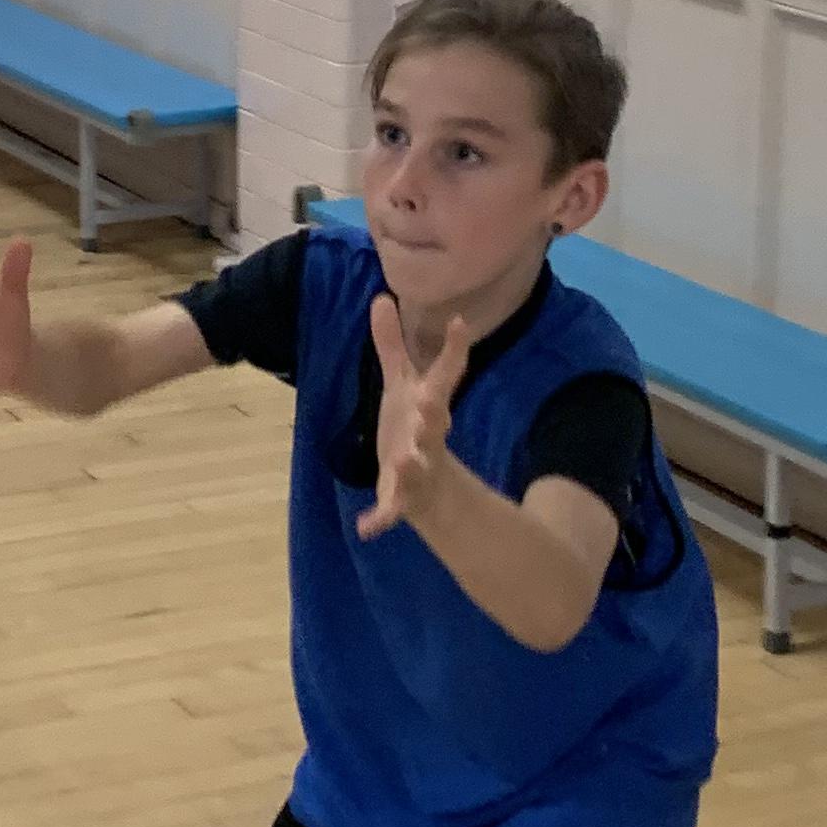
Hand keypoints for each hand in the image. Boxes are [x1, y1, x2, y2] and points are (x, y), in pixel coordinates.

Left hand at [359, 295, 468, 540]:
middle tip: (429, 403)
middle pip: (434, 425)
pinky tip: (367, 529)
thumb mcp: (401, 385)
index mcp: (428, 405)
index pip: (445, 376)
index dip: (454, 351)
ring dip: (411, 465)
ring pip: (418, 468)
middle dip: (432, 416)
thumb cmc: (413, 427)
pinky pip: (392, 511)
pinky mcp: (402, 500)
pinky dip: (380, 520)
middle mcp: (427, 436)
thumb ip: (391, 344)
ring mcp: (418, 470)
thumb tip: (381, 296)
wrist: (428, 489)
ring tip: (403, 459)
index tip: (460, 323)